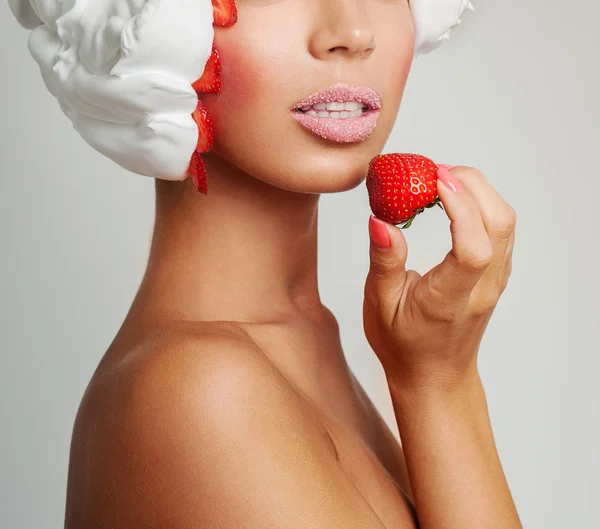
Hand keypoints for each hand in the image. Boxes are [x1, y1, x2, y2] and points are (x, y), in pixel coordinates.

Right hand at [363, 165, 515, 391]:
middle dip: (471, 185)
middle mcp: (482, 289)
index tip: (433, 179)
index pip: (473, 248)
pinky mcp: (496, 274)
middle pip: (500, 224)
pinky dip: (482, 203)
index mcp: (450, 300)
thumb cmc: (403, 346)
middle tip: (432, 171)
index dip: (460, 206)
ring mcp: (495, 281)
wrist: (434, 375)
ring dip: (479, 190)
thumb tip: (381, 220)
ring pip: (506, 222)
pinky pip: (501, 229)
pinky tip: (455, 199)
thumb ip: (385, 262)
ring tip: (441, 180)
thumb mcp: (380, 306)